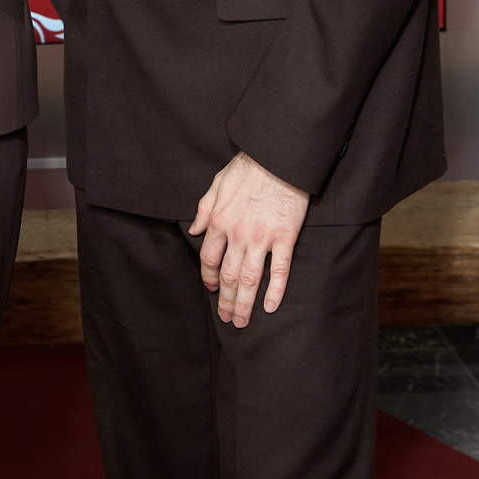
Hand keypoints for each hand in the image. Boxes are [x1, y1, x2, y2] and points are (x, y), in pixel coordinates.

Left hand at [188, 151, 308, 328]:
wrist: (278, 157)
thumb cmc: (248, 167)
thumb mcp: (217, 183)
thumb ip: (203, 208)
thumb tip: (193, 230)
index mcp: (219, 221)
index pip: (210, 259)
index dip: (210, 278)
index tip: (212, 289)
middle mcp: (238, 234)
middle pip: (229, 276)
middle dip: (226, 300)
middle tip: (228, 318)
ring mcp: (262, 238)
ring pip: (250, 279)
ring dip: (244, 304)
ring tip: (242, 321)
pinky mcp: (285, 237)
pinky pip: (279, 270)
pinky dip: (275, 291)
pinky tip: (270, 307)